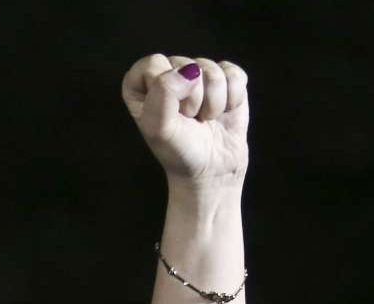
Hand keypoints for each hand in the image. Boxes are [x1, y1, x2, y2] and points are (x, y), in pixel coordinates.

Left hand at [122, 54, 249, 190]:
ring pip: (211, 69)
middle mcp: (166, 74)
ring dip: (213, 102)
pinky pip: (233, 73)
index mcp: (140, 85)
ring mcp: (197, 75)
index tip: (169, 112)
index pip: (153, 63)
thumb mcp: (160, 128)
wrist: (211, 169)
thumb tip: (190, 71)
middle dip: (192, 98)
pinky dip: (233, 97)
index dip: (166, 89)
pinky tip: (223, 112)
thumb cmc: (179, 150)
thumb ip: (163, 94)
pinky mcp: (225, 78)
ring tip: (204, 118)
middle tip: (188, 119)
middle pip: (185, 65)